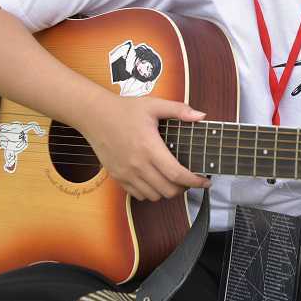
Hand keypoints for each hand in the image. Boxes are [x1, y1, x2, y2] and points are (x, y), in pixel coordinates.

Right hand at [79, 94, 210, 201]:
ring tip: (174, 181)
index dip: (194, 181)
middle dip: (184, 188)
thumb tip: (201, 116)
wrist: (95, 116)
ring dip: (167, 192)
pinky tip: (156, 181)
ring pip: (154, 196)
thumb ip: (179, 110)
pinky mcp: (117, 177)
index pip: (177, 174)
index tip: (205, 181)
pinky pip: (138, 195)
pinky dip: (151, 193)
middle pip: (167, 190)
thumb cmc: (125, 109)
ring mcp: (126, 173)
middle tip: (190, 179)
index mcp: (149, 147)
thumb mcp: (154, 104)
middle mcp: (138, 164)